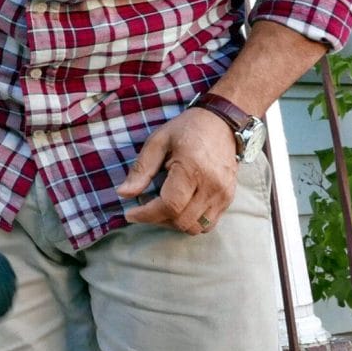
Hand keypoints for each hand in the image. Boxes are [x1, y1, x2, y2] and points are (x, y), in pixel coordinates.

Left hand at [116, 108, 238, 234]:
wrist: (221, 122)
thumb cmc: (186, 129)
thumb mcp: (158, 142)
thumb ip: (141, 169)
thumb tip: (123, 194)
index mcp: (192, 168)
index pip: (169, 206)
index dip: (147, 215)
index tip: (130, 214)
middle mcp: (211, 186)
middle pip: (181, 221)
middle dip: (158, 219)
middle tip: (145, 206)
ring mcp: (223, 194)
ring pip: (195, 228)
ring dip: (174, 223)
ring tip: (162, 207)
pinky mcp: (228, 199)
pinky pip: (209, 224)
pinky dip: (191, 221)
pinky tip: (180, 207)